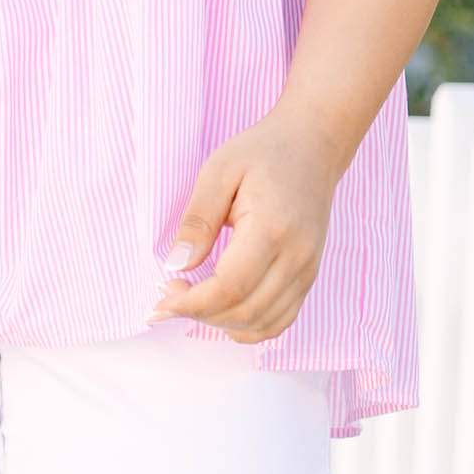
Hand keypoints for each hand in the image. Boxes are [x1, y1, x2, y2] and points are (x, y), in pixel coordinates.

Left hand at [151, 108, 342, 342]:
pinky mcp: (308, 277)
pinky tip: (221, 309)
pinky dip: (246, 326)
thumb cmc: (264, 153)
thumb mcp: (219, 171)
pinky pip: (278, 321)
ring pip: (261, 324)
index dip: (191, 303)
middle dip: (199, 314)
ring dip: (219, 323)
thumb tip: (176, 265)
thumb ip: (197, 220)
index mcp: (272, 229)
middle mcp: (297, 257)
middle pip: (244, 312)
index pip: (230, 288)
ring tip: (193, 300)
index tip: (161, 298)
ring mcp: (307, 271)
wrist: (313, 147)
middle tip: (170, 294)